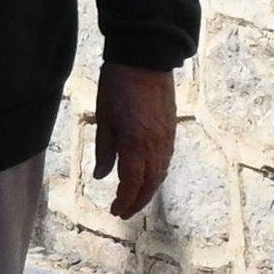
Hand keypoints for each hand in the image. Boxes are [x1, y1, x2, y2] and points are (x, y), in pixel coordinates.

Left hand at [92, 63, 179, 217]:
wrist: (145, 60)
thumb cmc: (117, 86)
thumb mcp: (103, 119)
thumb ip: (104, 151)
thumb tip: (102, 176)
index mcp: (134, 144)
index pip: (131, 184)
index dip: (124, 201)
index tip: (115, 211)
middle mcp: (155, 147)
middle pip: (149, 185)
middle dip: (136, 202)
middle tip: (123, 212)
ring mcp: (166, 139)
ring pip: (160, 175)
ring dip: (147, 190)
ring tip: (133, 199)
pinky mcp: (171, 131)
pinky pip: (165, 161)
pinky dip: (156, 175)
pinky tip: (147, 177)